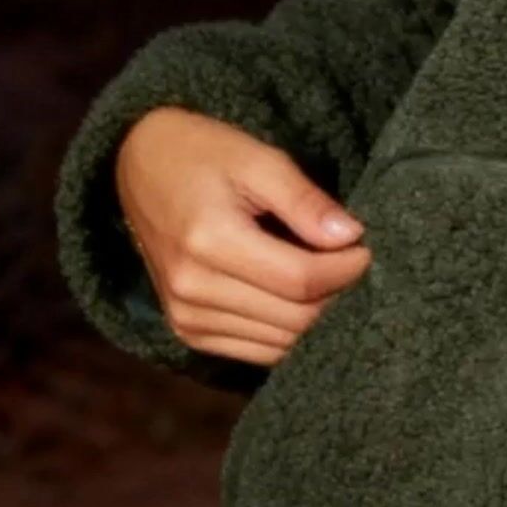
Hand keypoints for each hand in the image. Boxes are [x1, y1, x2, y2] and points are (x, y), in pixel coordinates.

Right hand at [114, 106, 373, 365]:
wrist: (141, 167)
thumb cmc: (203, 154)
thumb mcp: (258, 158)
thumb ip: (305, 200)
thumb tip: (351, 237)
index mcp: (209, 242)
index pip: (300, 280)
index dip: (346, 268)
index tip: (365, 246)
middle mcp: (192, 290)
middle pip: (294, 319)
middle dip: (336, 294)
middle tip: (353, 261)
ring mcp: (186, 317)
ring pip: (280, 343)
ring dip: (315, 318)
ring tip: (328, 277)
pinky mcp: (188, 332)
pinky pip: (257, 352)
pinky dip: (287, 333)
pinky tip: (300, 301)